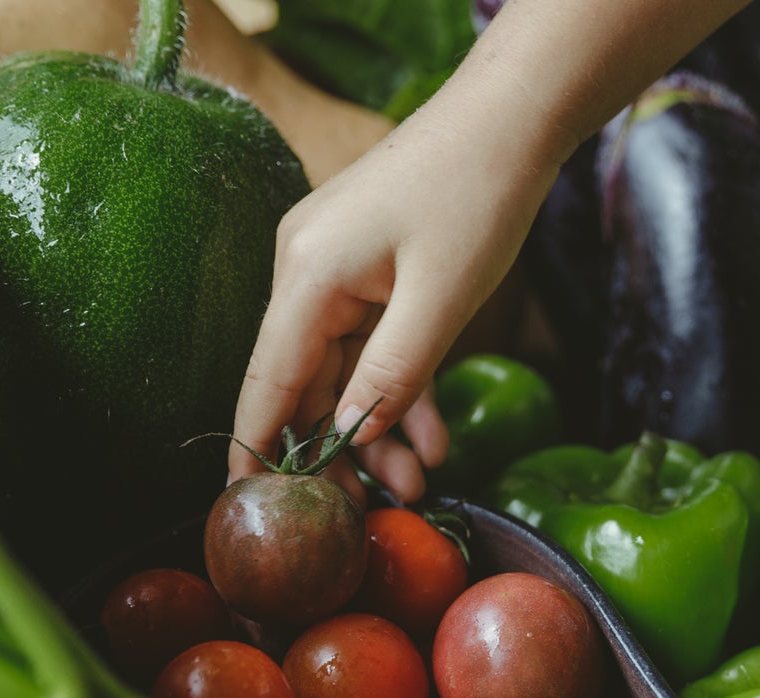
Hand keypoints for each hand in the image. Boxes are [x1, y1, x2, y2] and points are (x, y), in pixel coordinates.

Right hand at [229, 109, 558, 502]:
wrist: (512, 119)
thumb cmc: (477, 194)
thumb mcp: (441, 302)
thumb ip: (391, 377)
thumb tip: (347, 439)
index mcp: (307, 277)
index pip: (266, 383)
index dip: (255, 451)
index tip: (247, 510)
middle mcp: (307, 274)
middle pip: (306, 386)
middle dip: (340, 454)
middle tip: (370, 516)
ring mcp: (337, 272)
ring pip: (346, 375)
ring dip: (379, 431)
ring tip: (419, 486)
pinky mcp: (370, 272)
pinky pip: (375, 348)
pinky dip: (401, 391)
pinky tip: (433, 442)